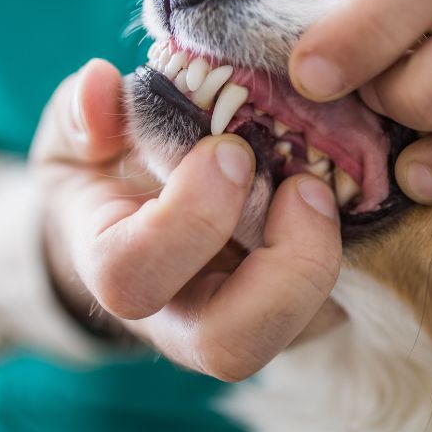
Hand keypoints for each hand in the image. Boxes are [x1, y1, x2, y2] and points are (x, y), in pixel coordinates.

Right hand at [30, 59, 342, 380]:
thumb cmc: (110, 175)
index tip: (230, 150)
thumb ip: (82, 114)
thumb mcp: (81, 137)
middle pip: (230, 346)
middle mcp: (181, 314)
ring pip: (294, 335)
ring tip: (323, 189)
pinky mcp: (290, 309)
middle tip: (304, 186)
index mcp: (119, 267)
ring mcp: (240, 318)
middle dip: (280, 266)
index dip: (189, 218)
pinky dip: (351, 255)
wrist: (141, 219)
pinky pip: (331, 307)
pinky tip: (346, 196)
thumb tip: (100, 86)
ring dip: (322, 260)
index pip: (134, 276)